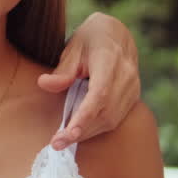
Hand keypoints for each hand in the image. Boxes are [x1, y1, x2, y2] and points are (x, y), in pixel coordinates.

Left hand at [37, 11, 139, 149]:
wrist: (118, 33)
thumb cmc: (91, 38)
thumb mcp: (73, 47)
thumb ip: (62, 69)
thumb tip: (43, 84)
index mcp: (110, 60)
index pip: (99, 94)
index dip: (84, 116)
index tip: (68, 133)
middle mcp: (126, 76)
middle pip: (105, 112)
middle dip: (81, 131)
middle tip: (56, 143)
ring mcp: (133, 87)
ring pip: (112, 119)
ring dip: (87, 133)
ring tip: (63, 141)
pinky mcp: (133, 96)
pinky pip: (116, 118)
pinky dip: (96, 128)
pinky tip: (78, 132)